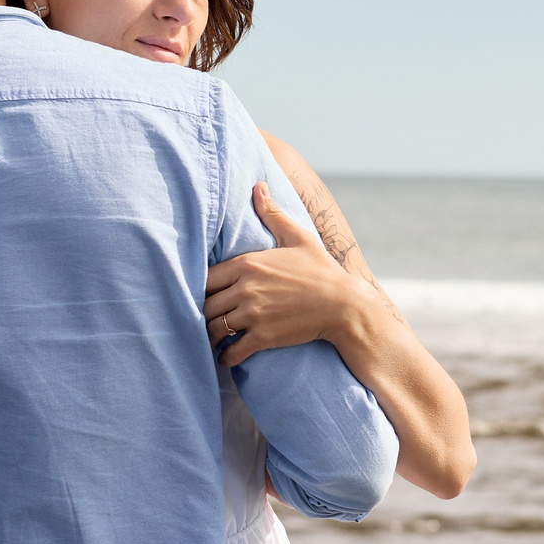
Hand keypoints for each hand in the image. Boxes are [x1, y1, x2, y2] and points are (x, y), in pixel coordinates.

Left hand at [205, 183, 367, 367]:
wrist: (344, 304)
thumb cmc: (321, 269)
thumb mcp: (297, 237)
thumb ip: (272, 213)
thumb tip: (258, 186)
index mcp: (248, 264)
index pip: (205, 277)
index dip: (200, 288)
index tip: (201, 294)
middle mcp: (246, 289)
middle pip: (206, 304)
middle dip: (202, 313)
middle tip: (201, 319)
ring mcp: (254, 314)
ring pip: (215, 328)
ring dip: (210, 335)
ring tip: (210, 338)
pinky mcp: (264, 337)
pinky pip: (233, 351)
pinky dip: (226, 357)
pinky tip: (225, 357)